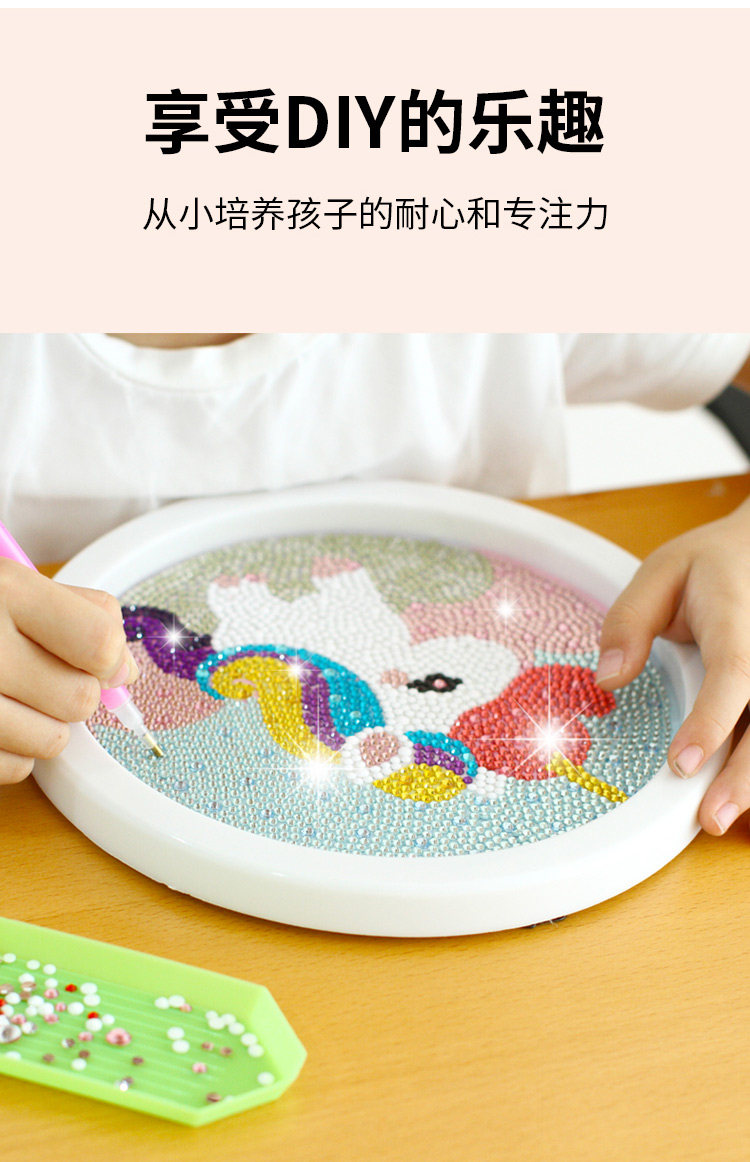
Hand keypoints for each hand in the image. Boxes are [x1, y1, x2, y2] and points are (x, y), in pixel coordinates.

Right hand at [0, 559, 137, 782]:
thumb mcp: (8, 582)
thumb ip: (78, 613)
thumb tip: (124, 670)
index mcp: (4, 593)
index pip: (98, 643)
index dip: (109, 656)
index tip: (99, 656)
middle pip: (79, 699)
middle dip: (73, 691)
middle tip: (43, 673)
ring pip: (50, 741)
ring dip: (43, 724)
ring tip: (12, 694)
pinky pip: (13, 768)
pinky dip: (11, 751)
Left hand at [596, 496, 749, 835]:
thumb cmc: (710, 566)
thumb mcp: (661, 571)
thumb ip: (631, 620)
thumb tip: (607, 677)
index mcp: (738, 619)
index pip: (735, 672)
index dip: (712, 720)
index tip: (684, 763)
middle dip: (743, 774)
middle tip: (709, 817)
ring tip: (719, 819)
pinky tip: (737, 797)